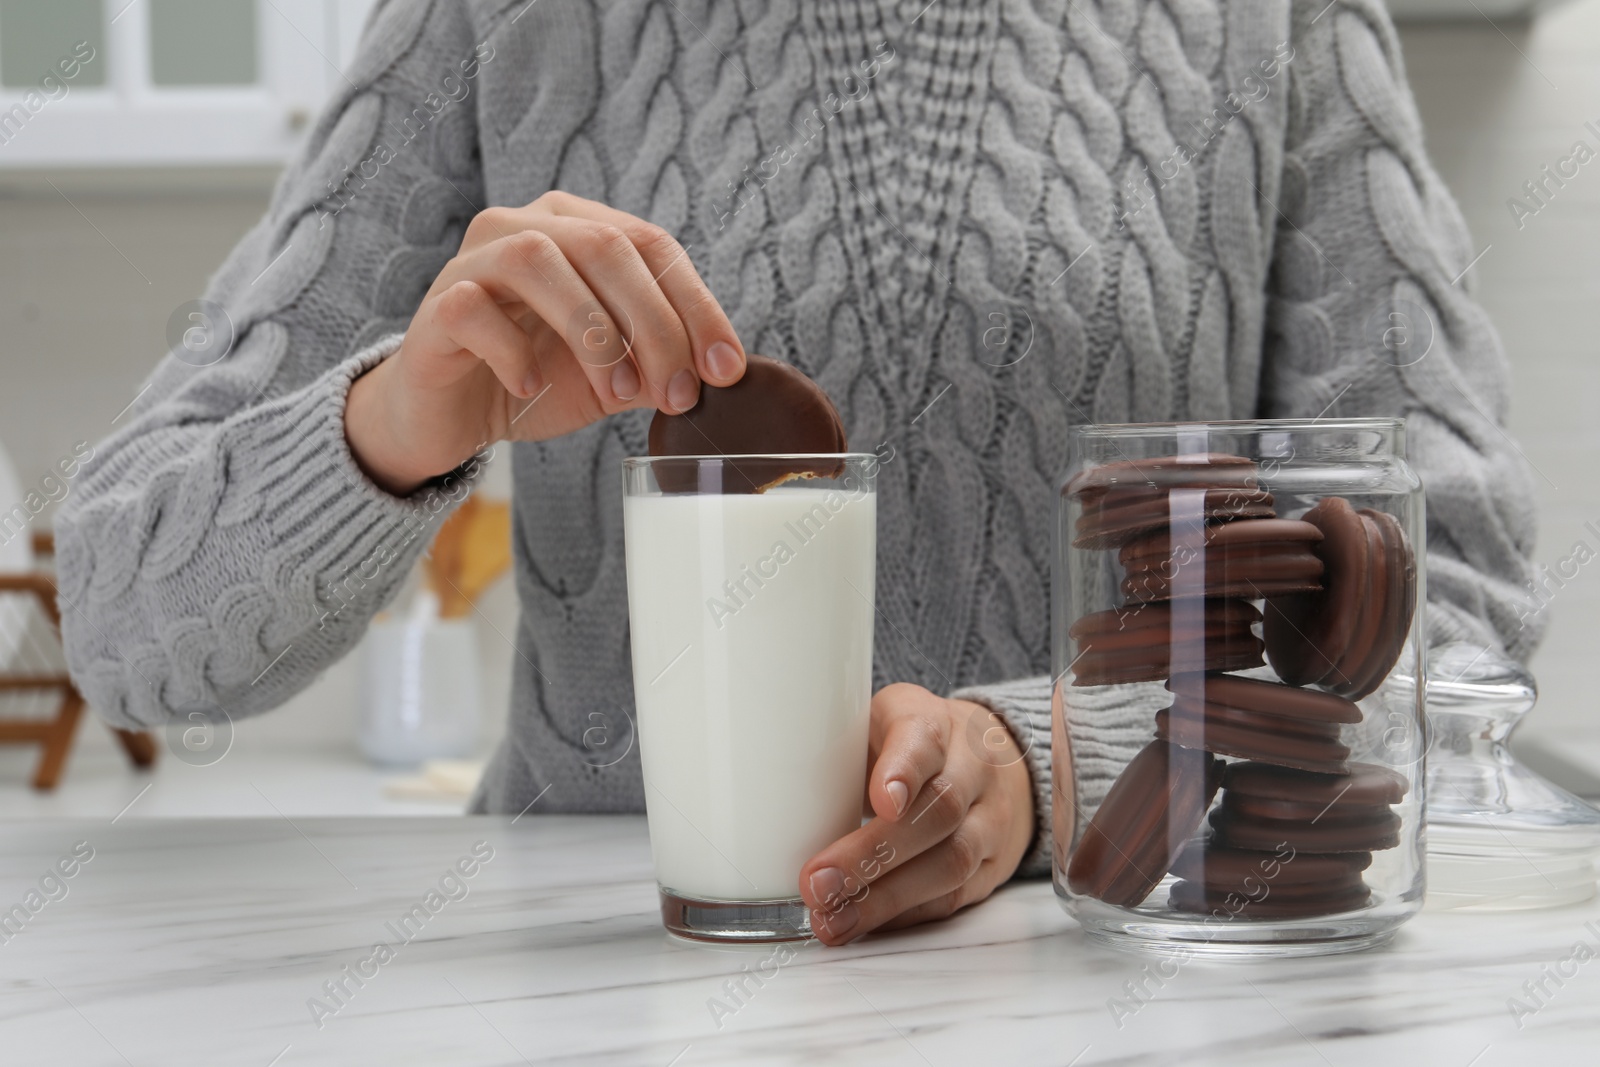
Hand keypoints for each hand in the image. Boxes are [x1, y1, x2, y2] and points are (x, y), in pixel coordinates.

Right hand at [344, 191, 745, 493]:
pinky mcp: (435, 307)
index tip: (726, 369)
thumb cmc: (535, 380)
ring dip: (592, 334)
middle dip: (654, 325)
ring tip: (617, 394)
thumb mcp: (614, 376)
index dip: (697, 305)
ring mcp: (473, 260)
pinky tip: (531, 386)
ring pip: (539, 262)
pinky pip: (473, 310)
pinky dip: (511, 350)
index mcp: (577, 228)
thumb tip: (718, 374)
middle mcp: (523, 226)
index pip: (652, 246)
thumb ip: (658, 365)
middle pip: (605, 248)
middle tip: (678, 392)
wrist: (452, 417)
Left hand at [799, 683, 1034, 944]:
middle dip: (875, 854)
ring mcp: (989, 819)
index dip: (904, 771)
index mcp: (933, 722)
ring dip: (887, 899)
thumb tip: (765, 795)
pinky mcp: (991, 867)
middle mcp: (972, 768)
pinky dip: (906, 916)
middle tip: (818, 883)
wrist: (991, 758)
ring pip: (951, 862)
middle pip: (938, 811)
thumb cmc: (909, 743)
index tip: (881, 801)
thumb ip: (835, 747)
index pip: (925, 739)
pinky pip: (953, 897)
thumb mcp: (876, 722)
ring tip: (833, 920)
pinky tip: (866, 926)